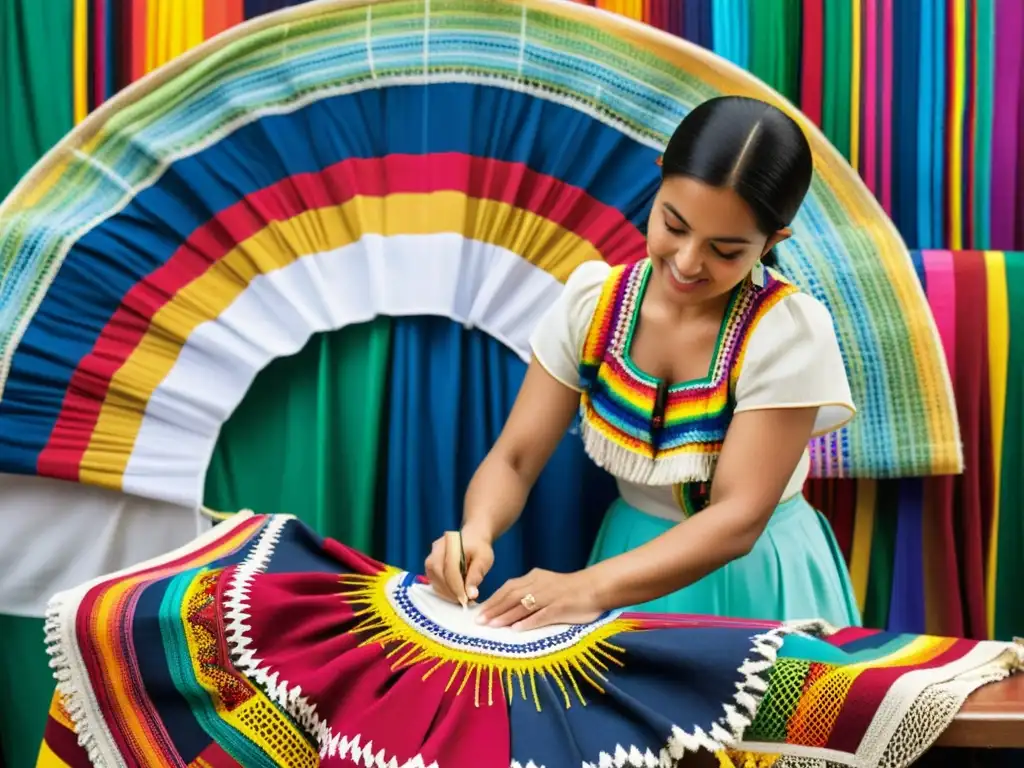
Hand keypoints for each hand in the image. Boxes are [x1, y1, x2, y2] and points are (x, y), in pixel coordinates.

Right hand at [424, 525, 493, 605]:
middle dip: (450, 591)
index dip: (457, 587)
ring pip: (433, 579)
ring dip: (445, 593)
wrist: (472, 537)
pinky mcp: (429, 565)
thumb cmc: (479, 548)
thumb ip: (476, 575)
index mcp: (451, 544)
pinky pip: (432, 580)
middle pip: (438, 574)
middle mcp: (436, 549)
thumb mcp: (484, 559)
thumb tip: (471, 595)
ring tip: (460, 599)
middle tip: (464, 602)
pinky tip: (453, 594)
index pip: (450, 569)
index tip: (466, 600)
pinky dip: (442, 590)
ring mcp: (431, 557)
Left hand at [476, 568, 601, 630]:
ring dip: (506, 616)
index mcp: (534, 577)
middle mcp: (539, 585)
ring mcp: (549, 596)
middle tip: (480, 621)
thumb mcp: (547, 584)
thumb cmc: (570, 589)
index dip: (493, 600)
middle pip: (511, 596)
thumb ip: (530, 592)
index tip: (480, 611)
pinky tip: (517, 629)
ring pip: (523, 605)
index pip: (508, 588)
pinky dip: (528, 622)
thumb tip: (509, 607)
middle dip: (494, 609)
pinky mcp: (560, 607)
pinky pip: (541, 615)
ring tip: (492, 626)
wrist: (596, 587)